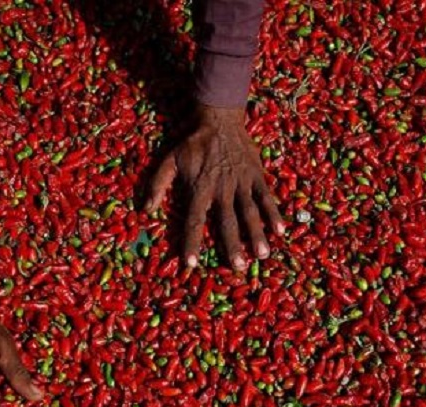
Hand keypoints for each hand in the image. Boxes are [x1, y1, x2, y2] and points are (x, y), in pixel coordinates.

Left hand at [145, 104, 284, 269]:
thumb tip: (145, 210)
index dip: (191, 243)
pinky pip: (266, 196)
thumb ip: (157, 185)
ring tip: (262, 255)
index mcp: (199, 188)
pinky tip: (280, 231)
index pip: (194, 220)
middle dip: (233, 246)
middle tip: (238, 268)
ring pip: (249, 212)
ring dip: (256, 234)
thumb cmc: (193, 143)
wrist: (219, 119)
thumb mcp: (169, 160)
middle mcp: (221, 189)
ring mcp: (241, 182)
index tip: (190, 264)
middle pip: (227, 221)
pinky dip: (273, 213)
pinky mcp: (256, 175)